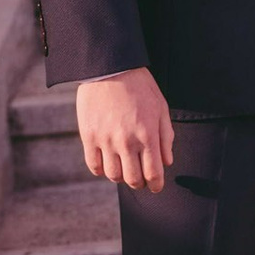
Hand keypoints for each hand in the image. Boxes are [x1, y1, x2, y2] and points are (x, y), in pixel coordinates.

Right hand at [76, 68, 173, 191]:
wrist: (109, 68)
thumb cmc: (139, 86)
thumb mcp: (160, 107)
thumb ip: (166, 136)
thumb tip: (166, 162)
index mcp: (148, 134)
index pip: (153, 173)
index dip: (156, 185)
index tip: (156, 186)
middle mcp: (127, 141)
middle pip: (133, 179)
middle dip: (140, 183)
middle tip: (141, 178)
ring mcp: (106, 140)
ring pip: (113, 175)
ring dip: (121, 176)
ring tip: (124, 167)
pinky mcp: (88, 137)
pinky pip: (94, 166)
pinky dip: (101, 170)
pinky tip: (107, 163)